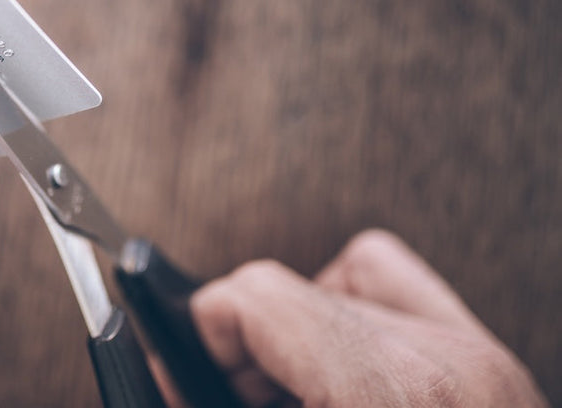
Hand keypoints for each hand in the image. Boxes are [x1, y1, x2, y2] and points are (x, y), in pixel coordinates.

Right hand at [191, 230, 546, 406]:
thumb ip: (218, 400)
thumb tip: (176, 382)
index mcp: (391, 393)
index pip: (254, 296)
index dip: (198, 333)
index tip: (184, 380)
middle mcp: (446, 361)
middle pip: (289, 288)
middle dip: (241, 345)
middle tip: (230, 397)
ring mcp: (480, 358)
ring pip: (344, 276)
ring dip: (299, 329)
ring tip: (288, 388)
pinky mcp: (495, 366)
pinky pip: (404, 288)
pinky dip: (359, 316)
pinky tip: (342, 372)